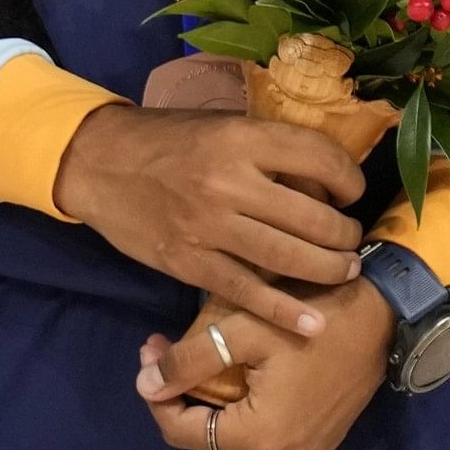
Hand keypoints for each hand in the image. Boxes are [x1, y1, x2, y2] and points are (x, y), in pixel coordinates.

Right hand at [53, 105, 367, 333]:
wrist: (96, 163)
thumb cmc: (163, 139)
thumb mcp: (217, 125)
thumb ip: (265, 148)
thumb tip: (323, 177)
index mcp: (239, 139)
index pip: (320, 159)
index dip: (350, 179)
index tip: (352, 192)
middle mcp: (228, 182)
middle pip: (314, 218)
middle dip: (345, 234)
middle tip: (349, 240)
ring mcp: (208, 227)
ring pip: (290, 258)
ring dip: (329, 269)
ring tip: (342, 270)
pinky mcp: (189, 263)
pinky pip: (248, 292)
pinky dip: (285, 311)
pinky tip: (312, 324)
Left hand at [137, 277, 392, 449]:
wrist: (384, 319)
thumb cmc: (314, 320)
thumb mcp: (242, 333)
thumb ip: (188, 361)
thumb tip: (145, 386)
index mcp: (259, 439)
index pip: (180, 432)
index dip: (156, 395)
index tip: (149, 352)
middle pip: (203, 439)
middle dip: (177, 396)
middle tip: (164, 351)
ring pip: (230, 440)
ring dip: (206, 403)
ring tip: (193, 358)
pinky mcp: (315, 444)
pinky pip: (260, 436)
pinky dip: (238, 410)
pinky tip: (231, 373)